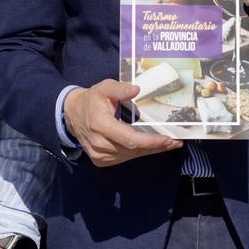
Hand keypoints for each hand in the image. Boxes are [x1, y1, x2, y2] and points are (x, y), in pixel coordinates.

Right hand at [63, 80, 182, 166]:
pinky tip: (152, 146)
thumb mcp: (104, 88)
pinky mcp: (101, 160)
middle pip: (133, 150)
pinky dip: (139, 153)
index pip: (130, 139)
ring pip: (130, 156)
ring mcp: (99, 155)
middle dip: (157, 147)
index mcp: (100, 125)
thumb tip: (136, 89)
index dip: (151, 141)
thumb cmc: (92, 99)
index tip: (169, 139)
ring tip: (169, 144)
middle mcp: (99, 144)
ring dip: (150, 151)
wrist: (72, 114)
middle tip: (176, 142)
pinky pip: (124, 158)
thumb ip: (119, 88)